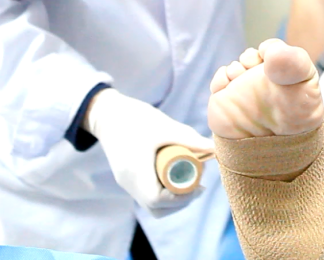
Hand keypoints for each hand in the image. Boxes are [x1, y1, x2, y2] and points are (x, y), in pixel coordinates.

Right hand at [84, 88, 214, 216]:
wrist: (107, 114)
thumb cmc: (136, 117)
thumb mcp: (165, 127)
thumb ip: (189, 139)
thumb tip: (215, 149)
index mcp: (136, 171)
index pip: (157, 200)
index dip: (180, 198)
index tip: (198, 186)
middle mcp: (129, 182)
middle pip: (156, 208)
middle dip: (181, 201)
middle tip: (199, 185)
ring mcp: (126, 183)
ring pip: (151, 206)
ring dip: (173, 201)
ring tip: (190, 184)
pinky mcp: (126, 179)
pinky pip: (146, 197)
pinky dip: (163, 195)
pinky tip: (176, 181)